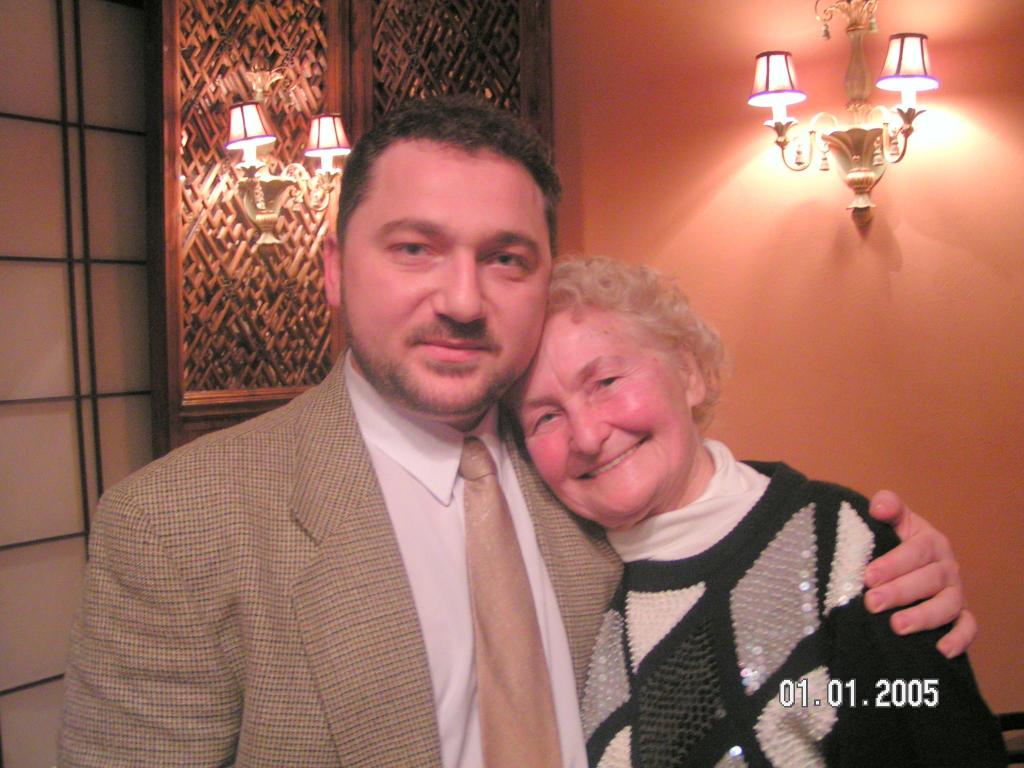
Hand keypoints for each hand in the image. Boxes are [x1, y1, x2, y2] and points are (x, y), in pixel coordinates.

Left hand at [863, 490, 975, 657]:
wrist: (906, 562)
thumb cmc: (894, 541)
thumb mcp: (893, 521)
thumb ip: (887, 506)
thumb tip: (879, 507)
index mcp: (930, 542)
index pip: (916, 551)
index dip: (893, 564)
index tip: (868, 576)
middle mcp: (947, 567)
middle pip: (928, 580)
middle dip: (900, 592)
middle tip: (872, 603)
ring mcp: (955, 592)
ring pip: (947, 605)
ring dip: (923, 617)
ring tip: (897, 626)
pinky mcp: (959, 614)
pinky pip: (967, 627)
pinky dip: (959, 639)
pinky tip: (941, 650)